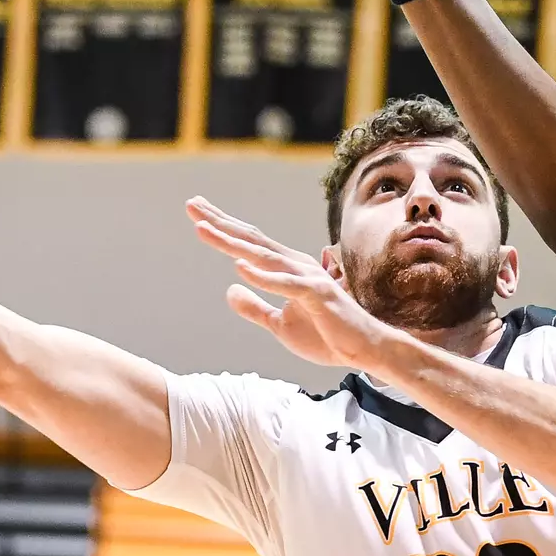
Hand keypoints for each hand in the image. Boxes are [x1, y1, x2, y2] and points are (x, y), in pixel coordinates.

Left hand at [187, 197, 396, 369]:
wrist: (364, 349)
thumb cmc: (327, 335)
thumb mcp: (280, 324)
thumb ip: (255, 307)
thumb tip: (229, 289)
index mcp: (287, 270)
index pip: (250, 244)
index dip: (223, 227)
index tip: (197, 212)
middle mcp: (296, 266)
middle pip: (252, 241)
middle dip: (220, 223)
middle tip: (191, 205)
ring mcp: (307, 279)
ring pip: (264, 257)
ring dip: (232, 243)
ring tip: (204, 229)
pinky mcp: (317, 296)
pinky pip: (286, 285)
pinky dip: (263, 276)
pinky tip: (239, 266)